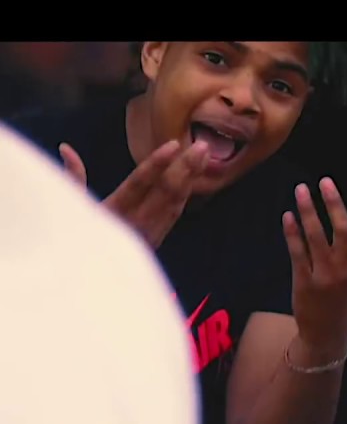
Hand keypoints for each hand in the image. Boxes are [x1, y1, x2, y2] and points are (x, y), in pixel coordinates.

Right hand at [61, 139, 209, 247]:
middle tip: (202, 145)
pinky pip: (176, 211)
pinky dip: (187, 191)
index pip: (139, 182)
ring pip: (176, 200)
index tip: (173, 145)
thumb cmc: (79, 239)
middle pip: (166, 190)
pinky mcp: (158, 236)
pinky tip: (197, 174)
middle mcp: (136, 221)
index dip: (157, 163)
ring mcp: (151, 231)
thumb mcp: (72, 209)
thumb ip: (73, 178)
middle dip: (186, 167)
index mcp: (114, 210)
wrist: (94, 278)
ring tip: (205, 153)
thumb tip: (65, 148)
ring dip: (192, 176)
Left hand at [282, 178, 346, 358]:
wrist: (327, 332)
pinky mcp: (305, 283)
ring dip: (308, 211)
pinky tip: (288, 215)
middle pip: (344, 232)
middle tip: (324, 181)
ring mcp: (327, 277)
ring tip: (301, 190)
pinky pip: (298, 253)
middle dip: (334, 204)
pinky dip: (292, 232)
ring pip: (318, 238)